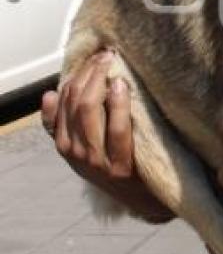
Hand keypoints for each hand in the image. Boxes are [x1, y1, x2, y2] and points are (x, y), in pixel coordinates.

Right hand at [41, 51, 172, 223]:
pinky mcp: (120, 169)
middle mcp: (75, 153)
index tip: (94, 56)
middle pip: (76, 102)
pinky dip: (118, 104)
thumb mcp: (84, 146)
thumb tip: (49, 95)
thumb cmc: (115, 163)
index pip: (63, 100)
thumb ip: (65, 124)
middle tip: (107, 54)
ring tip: (113, 63)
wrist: (142, 198)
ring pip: (90, 111)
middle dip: (90, 73)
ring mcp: (96, 162)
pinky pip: (116, 130)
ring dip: (101, 82)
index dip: (78, 74)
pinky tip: (122, 86)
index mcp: (63, 145)